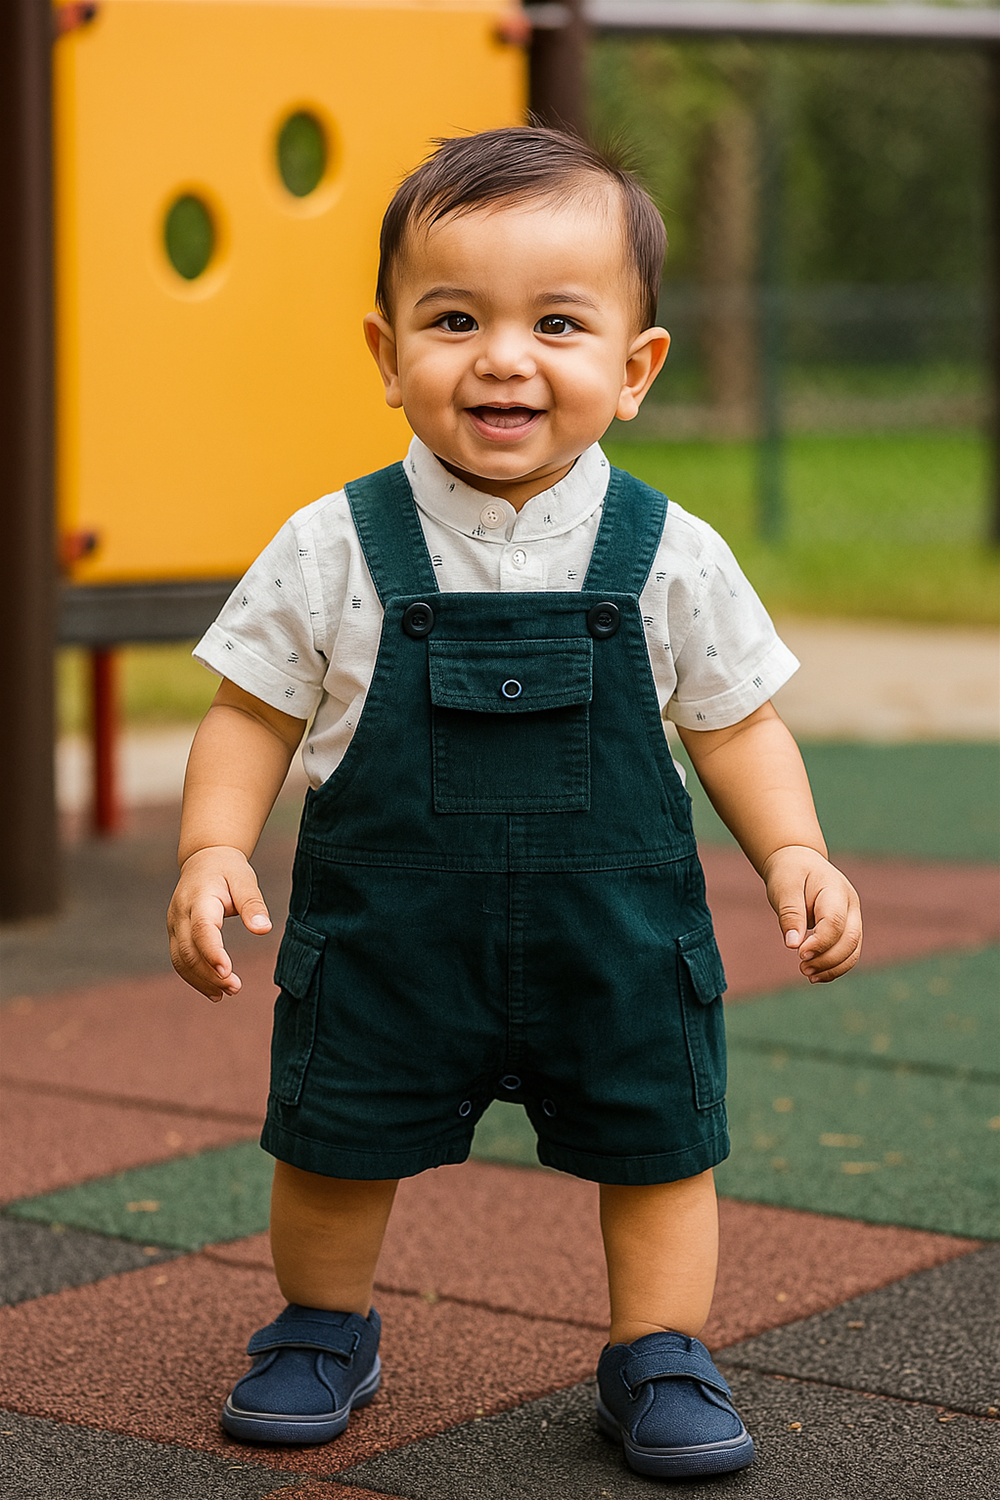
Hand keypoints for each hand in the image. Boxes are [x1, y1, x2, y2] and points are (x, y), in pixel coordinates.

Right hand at [167, 846, 271, 1000]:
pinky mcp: (175, 934)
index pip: (202, 929)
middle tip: (236, 988)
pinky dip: (194, 978)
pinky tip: (214, 992)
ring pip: (181, 960)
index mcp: (199, 898)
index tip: (227, 972)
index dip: (212, 952)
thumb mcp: (245, 880)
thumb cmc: (229, 870)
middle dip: (210, 974)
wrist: (204, 859)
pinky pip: (180, 960)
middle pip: (190, 950)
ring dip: (202, 981)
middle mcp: (180, 913)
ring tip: (227, 993)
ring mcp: (174, 925)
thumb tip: (263, 930)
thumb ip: (253, 905)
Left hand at [761, 845, 861, 982]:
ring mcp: (853, 918)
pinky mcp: (848, 929)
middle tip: (802, 968)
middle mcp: (850, 905)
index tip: (799, 953)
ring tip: (807, 974)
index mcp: (836, 890)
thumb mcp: (784, 887)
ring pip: (853, 950)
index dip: (820, 942)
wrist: (799, 862)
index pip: (835, 922)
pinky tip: (816, 975)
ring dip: (833, 967)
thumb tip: (793, 945)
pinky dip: (835, 967)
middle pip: (850, 939)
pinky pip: (848, 953)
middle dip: (828, 959)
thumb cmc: (790, 873)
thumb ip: (790, 914)